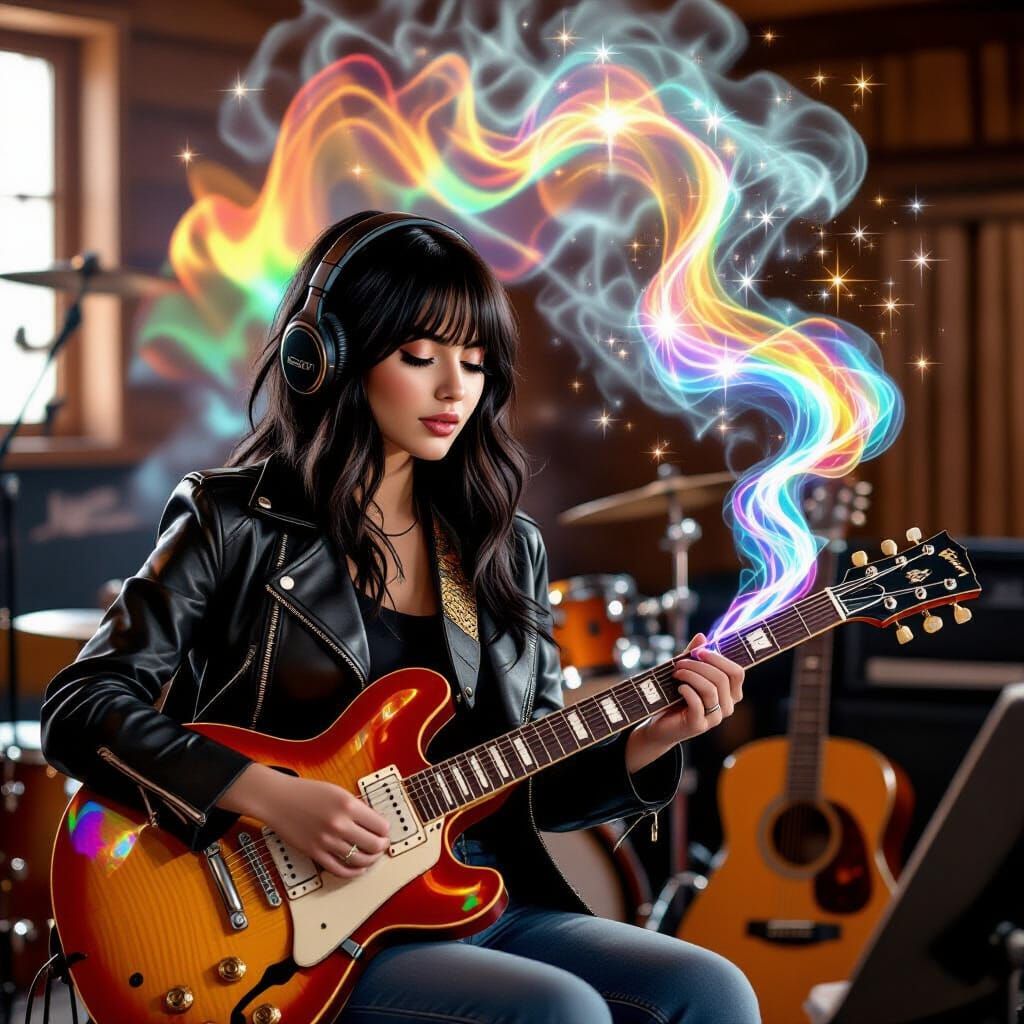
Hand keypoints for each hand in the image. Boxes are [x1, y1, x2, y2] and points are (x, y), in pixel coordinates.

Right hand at [220, 764, 391, 877]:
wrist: (278, 800)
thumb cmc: (307, 792)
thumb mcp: (338, 792)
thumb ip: (356, 807)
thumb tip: (375, 823)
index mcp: (348, 805)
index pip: (380, 825)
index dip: (386, 829)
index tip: (385, 830)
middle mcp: (339, 824)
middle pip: (373, 845)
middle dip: (382, 846)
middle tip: (382, 844)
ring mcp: (327, 841)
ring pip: (359, 860)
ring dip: (371, 860)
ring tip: (372, 855)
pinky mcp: (315, 854)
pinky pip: (340, 870)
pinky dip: (353, 872)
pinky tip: (359, 869)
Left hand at [625, 633, 744, 771]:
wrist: (660, 724)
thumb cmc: (676, 696)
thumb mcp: (686, 672)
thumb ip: (695, 656)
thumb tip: (701, 637)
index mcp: (730, 693)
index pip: (736, 672)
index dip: (718, 658)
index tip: (698, 651)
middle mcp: (727, 706)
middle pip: (722, 678)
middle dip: (699, 665)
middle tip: (680, 663)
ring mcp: (714, 718)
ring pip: (710, 690)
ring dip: (690, 675)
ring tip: (676, 673)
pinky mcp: (699, 725)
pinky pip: (698, 704)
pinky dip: (687, 691)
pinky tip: (678, 687)